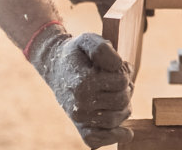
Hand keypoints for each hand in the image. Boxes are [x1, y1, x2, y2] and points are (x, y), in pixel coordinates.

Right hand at [27, 26, 132, 147]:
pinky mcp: (81, 128)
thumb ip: (104, 49)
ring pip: (119, 117)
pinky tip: (126, 132)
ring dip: (124, 105)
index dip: (122, 71)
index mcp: (82, 83)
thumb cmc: (77, 53)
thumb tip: (118, 67)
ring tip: (114, 94)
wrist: (55, 66)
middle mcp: (80, 104)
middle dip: (126, 87)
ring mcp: (80, 118)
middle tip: (116, 80)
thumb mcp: (89, 40)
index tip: (114, 67)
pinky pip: (100, 140)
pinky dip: (115, 136)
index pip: (121, 81)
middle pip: (123, 100)